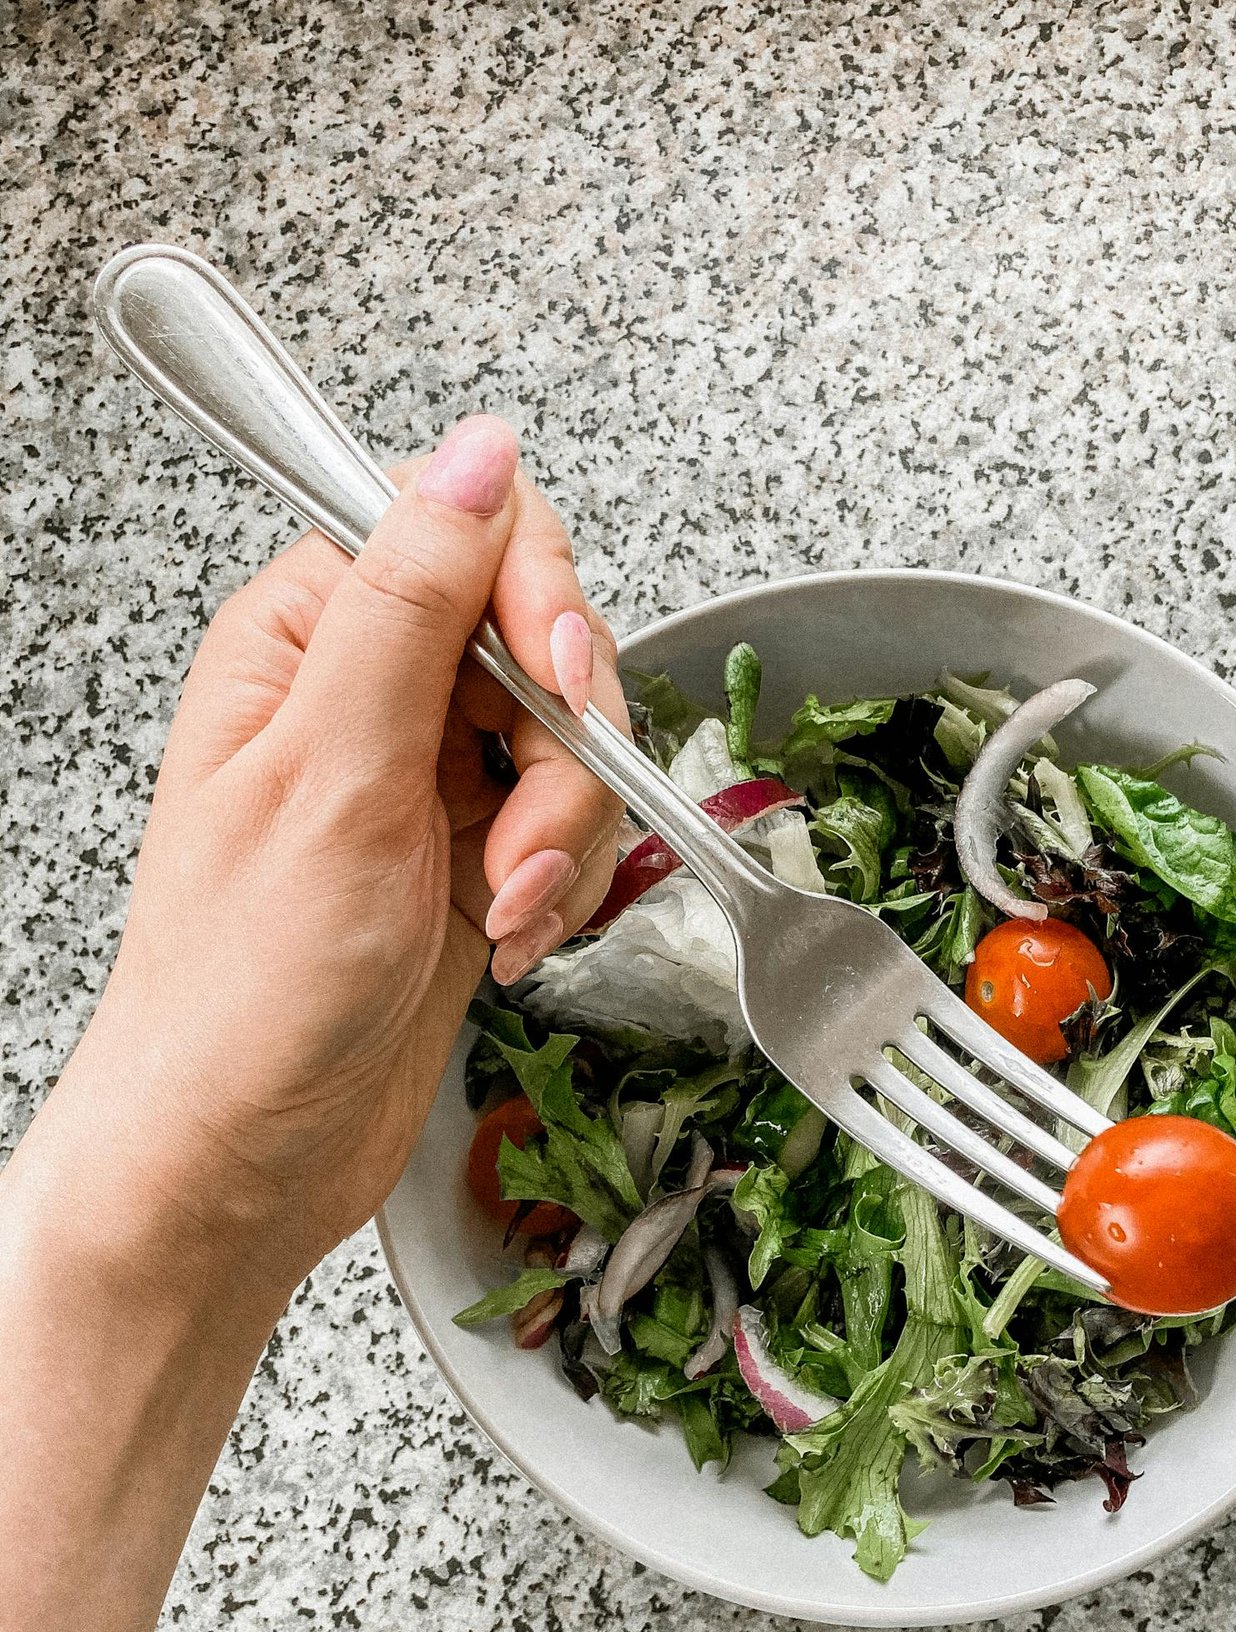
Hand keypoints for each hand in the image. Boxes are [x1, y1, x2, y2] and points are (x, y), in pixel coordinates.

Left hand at [48, 416, 626, 1292]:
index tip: (556, 684)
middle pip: (544, 641)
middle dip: (563, 755)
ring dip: (568, 837)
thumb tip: (477, 454)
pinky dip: (566, 886)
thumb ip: (411, 602)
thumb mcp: (333, 775)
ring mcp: (423, 776)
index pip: (464, 526)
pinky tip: (510, 939)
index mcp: (305, 637)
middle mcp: (367, 693)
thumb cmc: (242, 990)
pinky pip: (573, 826)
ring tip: (507, 910)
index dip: (537, 595)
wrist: (244, 1155)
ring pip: (575, 745)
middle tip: (517, 841)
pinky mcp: (469, 852)